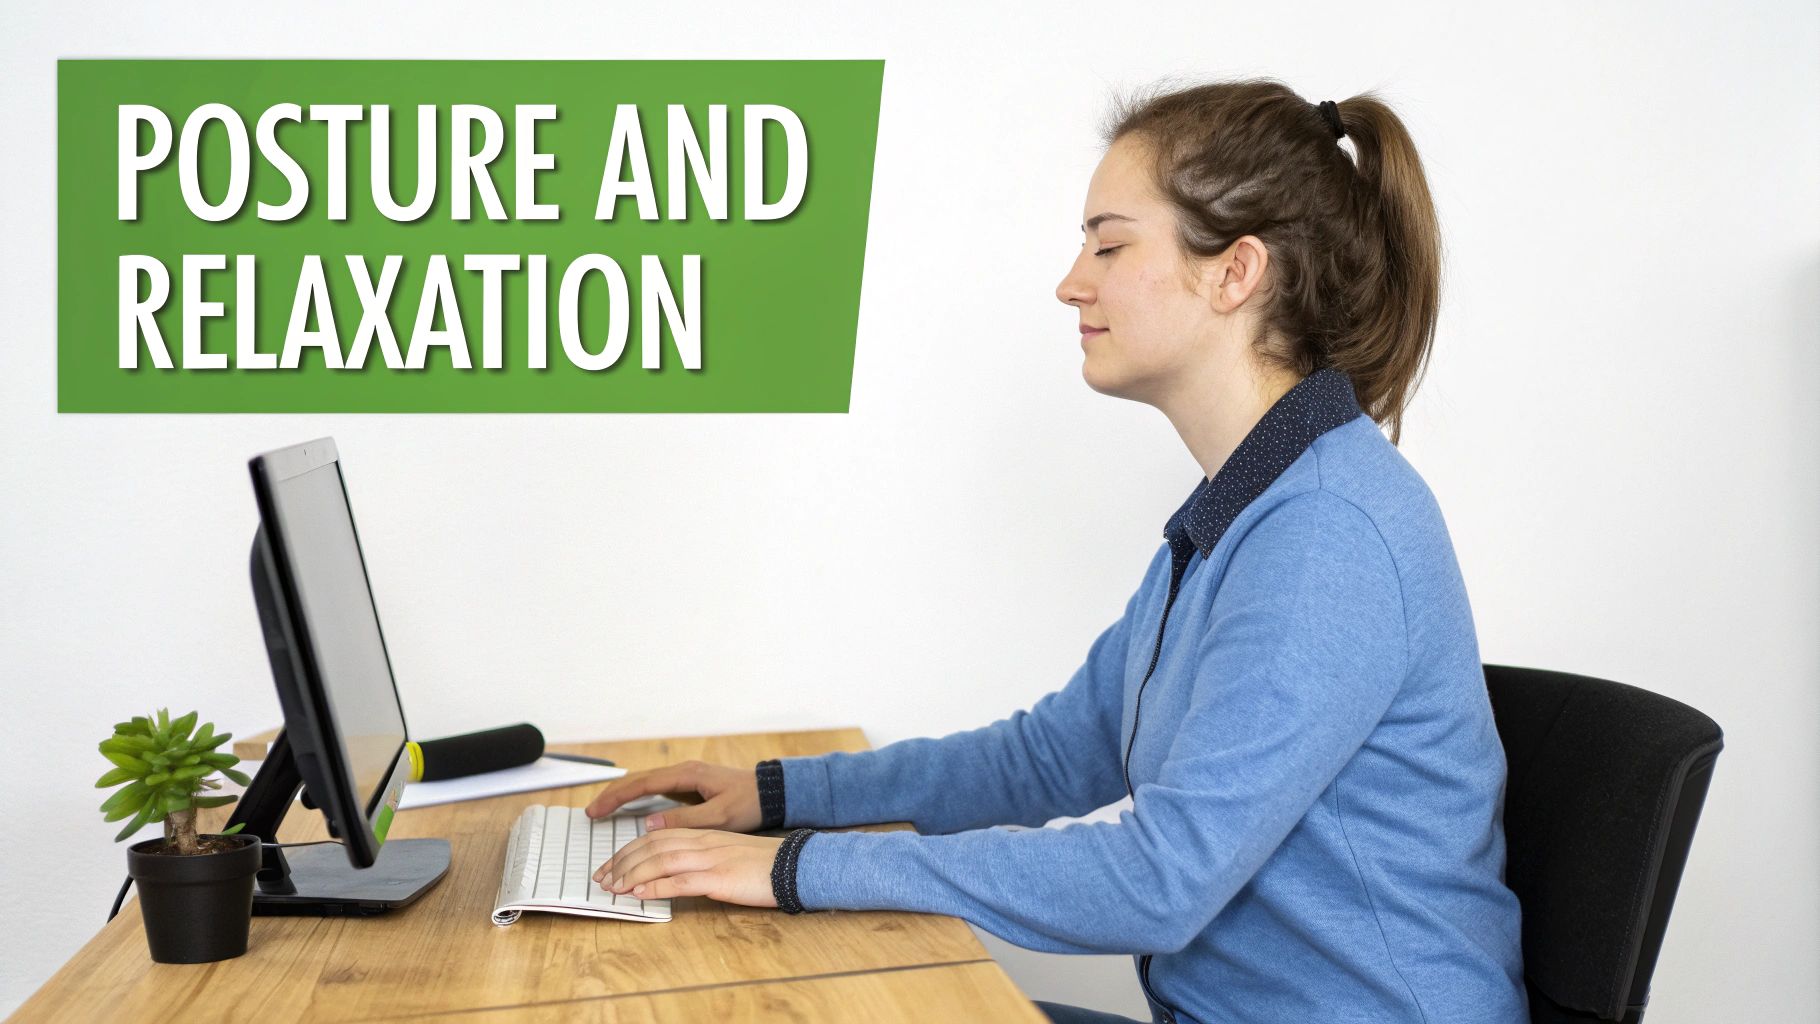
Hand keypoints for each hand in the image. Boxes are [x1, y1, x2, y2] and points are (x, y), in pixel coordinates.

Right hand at [584, 760, 762, 831]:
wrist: (773, 792)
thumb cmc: (750, 803)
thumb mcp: (719, 816)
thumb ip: (685, 821)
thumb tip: (649, 824)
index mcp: (686, 775)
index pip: (641, 784)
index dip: (615, 797)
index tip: (595, 810)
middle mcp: (683, 772)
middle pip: (637, 781)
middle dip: (612, 795)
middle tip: (590, 813)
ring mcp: (686, 778)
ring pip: (645, 784)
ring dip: (622, 796)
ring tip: (601, 810)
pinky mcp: (690, 787)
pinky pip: (656, 790)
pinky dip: (638, 798)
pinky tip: (629, 809)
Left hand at [592, 828, 781, 905]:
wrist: (794, 866)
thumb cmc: (764, 865)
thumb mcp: (728, 856)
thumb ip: (701, 859)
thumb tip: (674, 874)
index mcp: (704, 835)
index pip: (657, 837)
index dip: (629, 851)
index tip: (611, 866)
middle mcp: (703, 842)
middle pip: (652, 846)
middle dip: (621, 862)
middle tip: (601, 878)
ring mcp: (710, 858)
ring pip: (660, 860)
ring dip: (631, 874)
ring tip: (612, 887)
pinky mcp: (719, 877)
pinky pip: (680, 881)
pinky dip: (655, 887)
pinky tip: (638, 893)